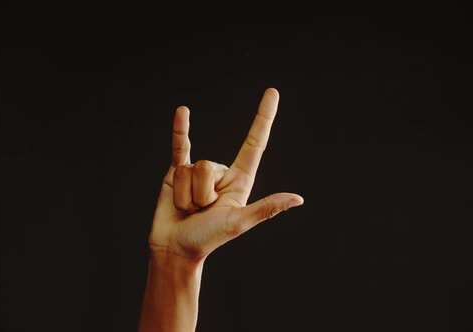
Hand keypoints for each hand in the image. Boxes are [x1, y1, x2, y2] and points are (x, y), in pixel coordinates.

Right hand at [149, 88, 302, 260]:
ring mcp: (198, 170)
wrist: (175, 248)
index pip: (254, 143)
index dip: (263, 117)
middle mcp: (220, 172)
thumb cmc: (208, 239)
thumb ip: (266, 208)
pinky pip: (179, 146)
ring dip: (186, 195)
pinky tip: (182, 112)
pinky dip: (179, 129)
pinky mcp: (177, 171)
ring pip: (190, 168)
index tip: (271, 92)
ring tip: (189, 209)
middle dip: (201, 194)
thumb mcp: (239, 222)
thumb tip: (297, 199)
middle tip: (202, 212)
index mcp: (240, 180)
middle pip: (209, 166)